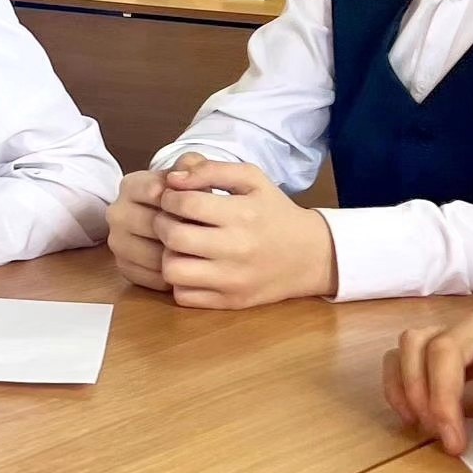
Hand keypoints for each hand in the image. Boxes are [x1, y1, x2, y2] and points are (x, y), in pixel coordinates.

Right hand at [107, 154, 206, 290]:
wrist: (173, 219)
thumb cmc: (185, 196)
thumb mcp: (192, 173)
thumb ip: (193, 164)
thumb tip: (185, 171)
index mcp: (130, 185)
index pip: (155, 192)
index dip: (183, 202)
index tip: (198, 206)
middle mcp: (116, 212)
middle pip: (156, 226)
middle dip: (184, 230)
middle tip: (206, 233)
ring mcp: (117, 241)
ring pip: (155, 255)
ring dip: (180, 255)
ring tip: (198, 250)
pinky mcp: (123, 266)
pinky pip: (152, 277)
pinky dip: (173, 275)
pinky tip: (186, 264)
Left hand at [153, 160, 336, 307]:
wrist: (310, 256)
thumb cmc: (274, 211)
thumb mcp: (251, 179)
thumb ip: (210, 169)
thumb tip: (173, 178)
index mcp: (242, 214)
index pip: (184, 203)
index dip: (169, 197)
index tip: (173, 198)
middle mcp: (237, 249)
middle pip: (173, 237)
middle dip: (162, 224)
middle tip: (169, 220)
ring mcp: (232, 280)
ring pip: (172, 271)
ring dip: (167, 255)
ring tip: (179, 245)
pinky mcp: (229, 302)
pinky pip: (183, 296)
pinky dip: (179, 281)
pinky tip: (190, 266)